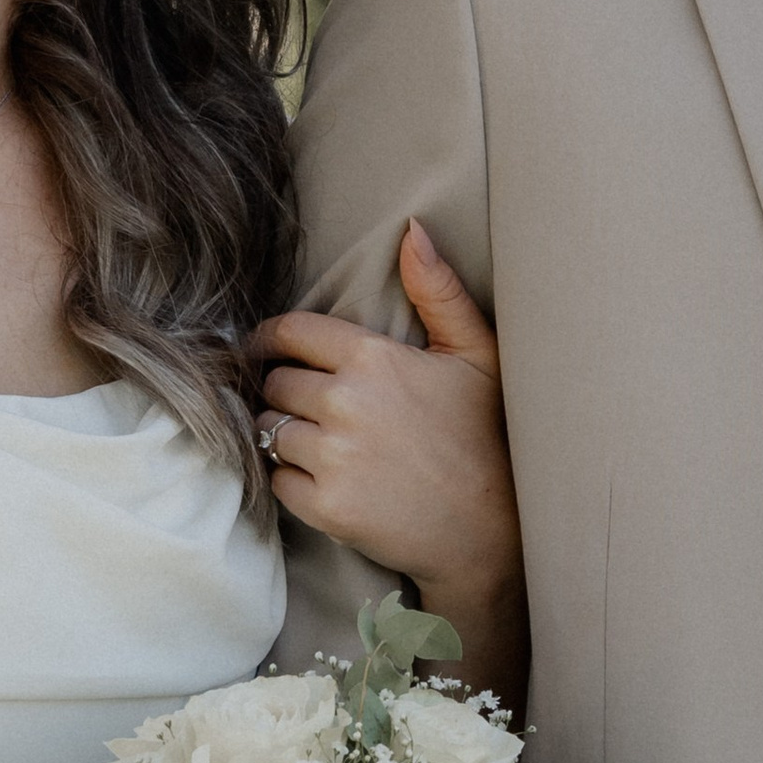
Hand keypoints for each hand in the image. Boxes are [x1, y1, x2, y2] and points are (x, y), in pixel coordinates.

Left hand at [257, 223, 526, 694]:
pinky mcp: (325, 506)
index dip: (274, 339)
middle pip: (275, 382)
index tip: (272, 349)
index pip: (290, 332)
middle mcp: (346, 403)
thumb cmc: (487, 436)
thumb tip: (412, 231)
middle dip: (285, 389)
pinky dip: (290, 478)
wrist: (493, 530)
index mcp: (374, 358)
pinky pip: (276, 479)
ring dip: (283, 433)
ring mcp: (333, 457)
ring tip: (315, 441)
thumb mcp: (476, 355)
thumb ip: (438, 290)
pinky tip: (322, 477)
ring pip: (269, 429)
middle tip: (308, 404)